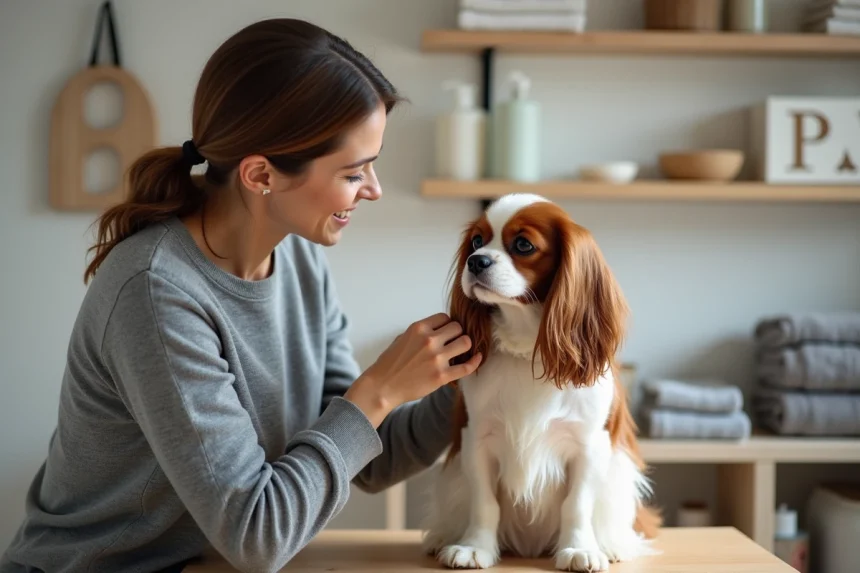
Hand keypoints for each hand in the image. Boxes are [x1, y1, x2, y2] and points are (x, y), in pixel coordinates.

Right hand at [345, 313, 481, 426]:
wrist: (383, 386)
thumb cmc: (390, 363)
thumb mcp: (402, 338)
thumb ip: (421, 332)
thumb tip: (438, 328)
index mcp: (419, 328)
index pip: (445, 317)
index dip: (446, 325)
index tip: (445, 333)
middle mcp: (429, 341)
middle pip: (458, 328)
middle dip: (456, 334)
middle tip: (452, 343)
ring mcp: (437, 359)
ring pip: (466, 343)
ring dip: (464, 346)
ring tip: (459, 351)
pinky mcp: (442, 377)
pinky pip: (467, 367)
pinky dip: (475, 362)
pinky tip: (478, 358)